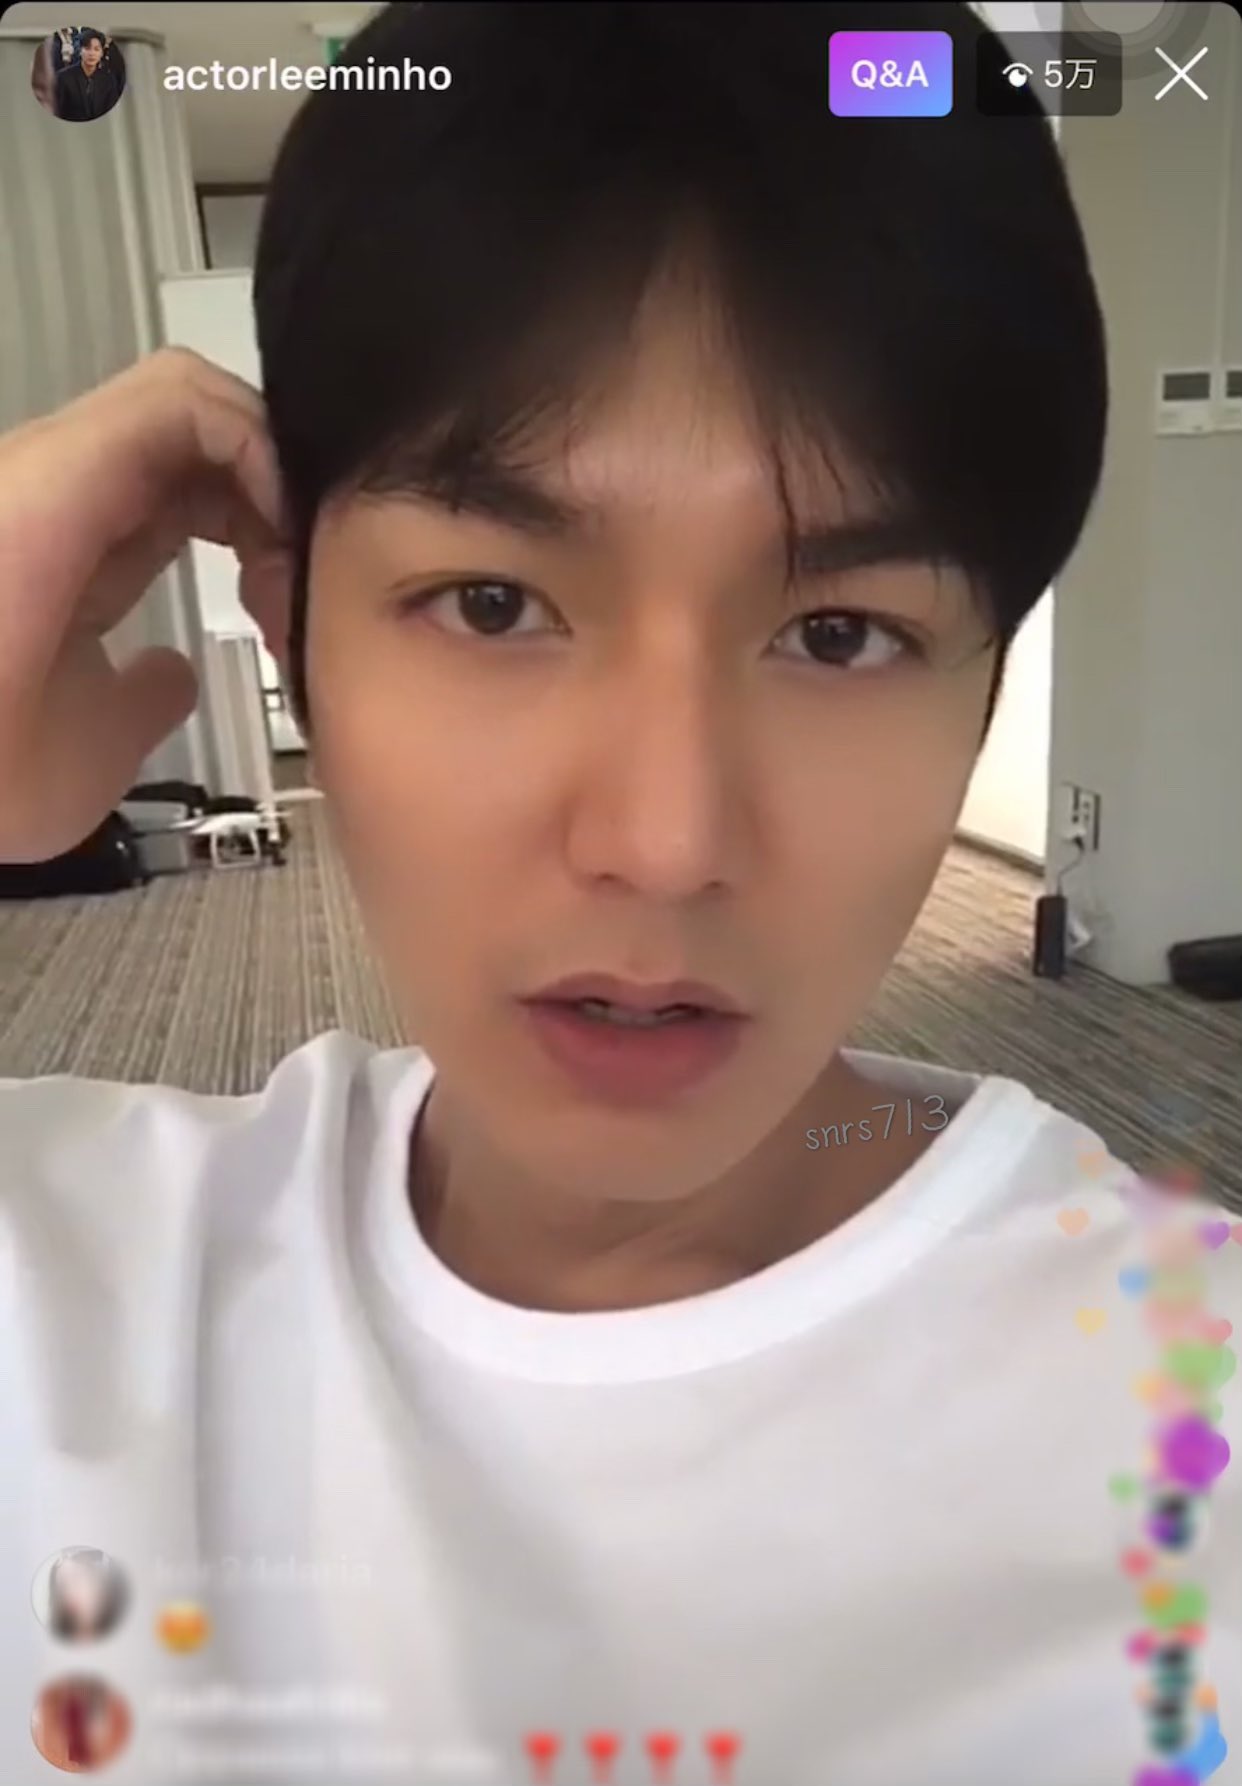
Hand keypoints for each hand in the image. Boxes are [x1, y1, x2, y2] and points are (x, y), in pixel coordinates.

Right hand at [0, 348, 290, 862]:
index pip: (193, 492)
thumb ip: (143, 700)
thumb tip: (174, 673)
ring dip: (270, 460)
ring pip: (199, 399)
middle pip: (209, 438)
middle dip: (281, 489)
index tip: (295, 607)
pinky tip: (276, 519)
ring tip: (294, 547)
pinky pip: (182, 400)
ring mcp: (68, 465)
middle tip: (311, 575)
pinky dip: (253, 443)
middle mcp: (72, 494)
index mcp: (78, 549)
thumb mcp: (100, 740)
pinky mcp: (69, 452)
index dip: (264, 528)